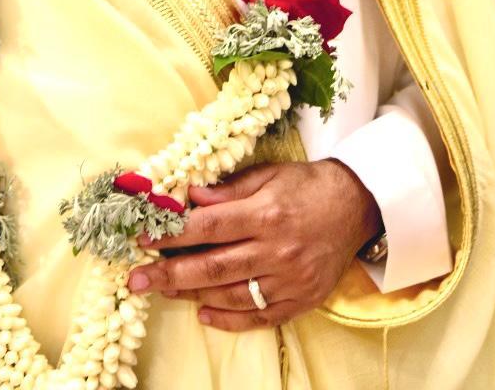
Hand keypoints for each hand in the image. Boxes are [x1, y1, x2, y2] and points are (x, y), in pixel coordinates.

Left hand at [128, 160, 380, 330]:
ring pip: (232, 296)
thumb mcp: (269, 174)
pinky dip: (228, 320)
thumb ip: (229, 189)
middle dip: (170, 274)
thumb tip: (189, 197)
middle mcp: (277, 250)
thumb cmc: (307, 185)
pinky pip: (259, 318)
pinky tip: (203, 315)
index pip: (209, 226)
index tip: (142, 238)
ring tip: (163, 291)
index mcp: (267, 213)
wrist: (357, 206)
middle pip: (214, 267)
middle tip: (136, 280)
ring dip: (192, 296)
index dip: (173, 234)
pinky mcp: (301, 301)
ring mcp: (290, 280)